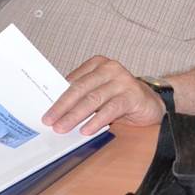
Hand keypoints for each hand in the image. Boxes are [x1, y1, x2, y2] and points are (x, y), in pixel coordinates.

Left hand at [42, 56, 165, 133]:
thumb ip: (81, 96)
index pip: (72, 81)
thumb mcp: (99, 93)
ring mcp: (123, 80)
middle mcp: (110, 68)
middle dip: (62, 106)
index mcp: (97, 64)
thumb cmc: (120, 98)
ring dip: (75, 115)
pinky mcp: (133, 95)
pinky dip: (97, 120)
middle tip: (49, 121)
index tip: (43, 111)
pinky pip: (111, 108)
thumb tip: (54, 111)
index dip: (56, 97)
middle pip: (80, 88)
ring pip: (94, 98)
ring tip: (63, 128)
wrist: (152, 102)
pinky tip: (87, 130)